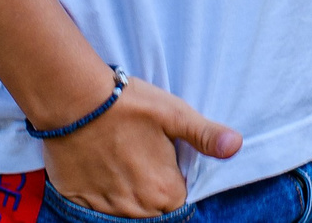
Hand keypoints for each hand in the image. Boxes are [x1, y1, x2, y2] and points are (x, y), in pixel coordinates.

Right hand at [40, 73, 240, 218]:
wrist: (74, 100)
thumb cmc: (128, 104)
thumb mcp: (174, 114)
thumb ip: (206, 135)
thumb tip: (236, 146)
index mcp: (164, 191)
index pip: (178, 200)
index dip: (172, 180)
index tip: (163, 160)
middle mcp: (136, 207)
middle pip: (153, 211)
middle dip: (151, 191)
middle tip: (140, 158)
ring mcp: (105, 207)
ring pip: (126, 212)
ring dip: (127, 194)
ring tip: (121, 162)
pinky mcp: (78, 201)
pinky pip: (96, 209)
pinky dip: (100, 195)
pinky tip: (99, 169)